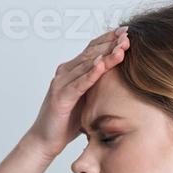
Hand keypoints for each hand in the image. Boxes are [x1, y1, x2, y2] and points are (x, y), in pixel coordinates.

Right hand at [26, 27, 129, 158]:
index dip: (109, 39)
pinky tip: (102, 66)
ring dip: (106, 55)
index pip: (92, 49)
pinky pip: (79, 84)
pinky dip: (91, 74)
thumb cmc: (66, 121)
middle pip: (91, 53)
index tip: (127, 32)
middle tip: (128, 35)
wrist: (44, 140)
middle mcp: (65, 72)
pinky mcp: (60, 97)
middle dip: (111, 43)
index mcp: (72, 71)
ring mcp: (61, 83)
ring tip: (121, 47)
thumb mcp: (87, 99)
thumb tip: (122, 79)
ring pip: (87, 65)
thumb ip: (98, 85)